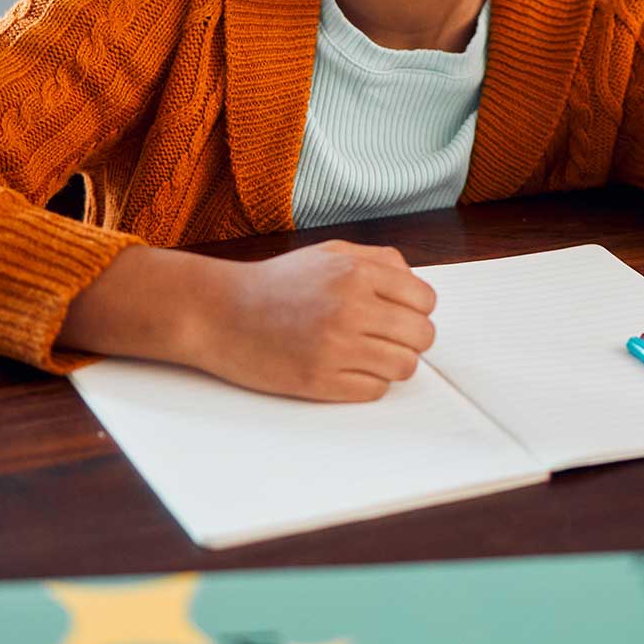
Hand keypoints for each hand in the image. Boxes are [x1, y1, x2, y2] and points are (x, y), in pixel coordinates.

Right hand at [200, 240, 437, 401]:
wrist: (218, 312)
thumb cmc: (275, 283)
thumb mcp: (328, 253)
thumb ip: (377, 260)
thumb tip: (415, 283)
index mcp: (355, 272)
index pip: (425, 300)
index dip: (416, 309)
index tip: (397, 314)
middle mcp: (350, 307)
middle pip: (422, 336)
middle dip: (409, 338)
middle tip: (385, 338)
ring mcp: (335, 347)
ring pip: (404, 367)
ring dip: (391, 363)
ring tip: (365, 355)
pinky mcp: (319, 381)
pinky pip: (375, 390)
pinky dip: (368, 383)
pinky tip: (346, 369)